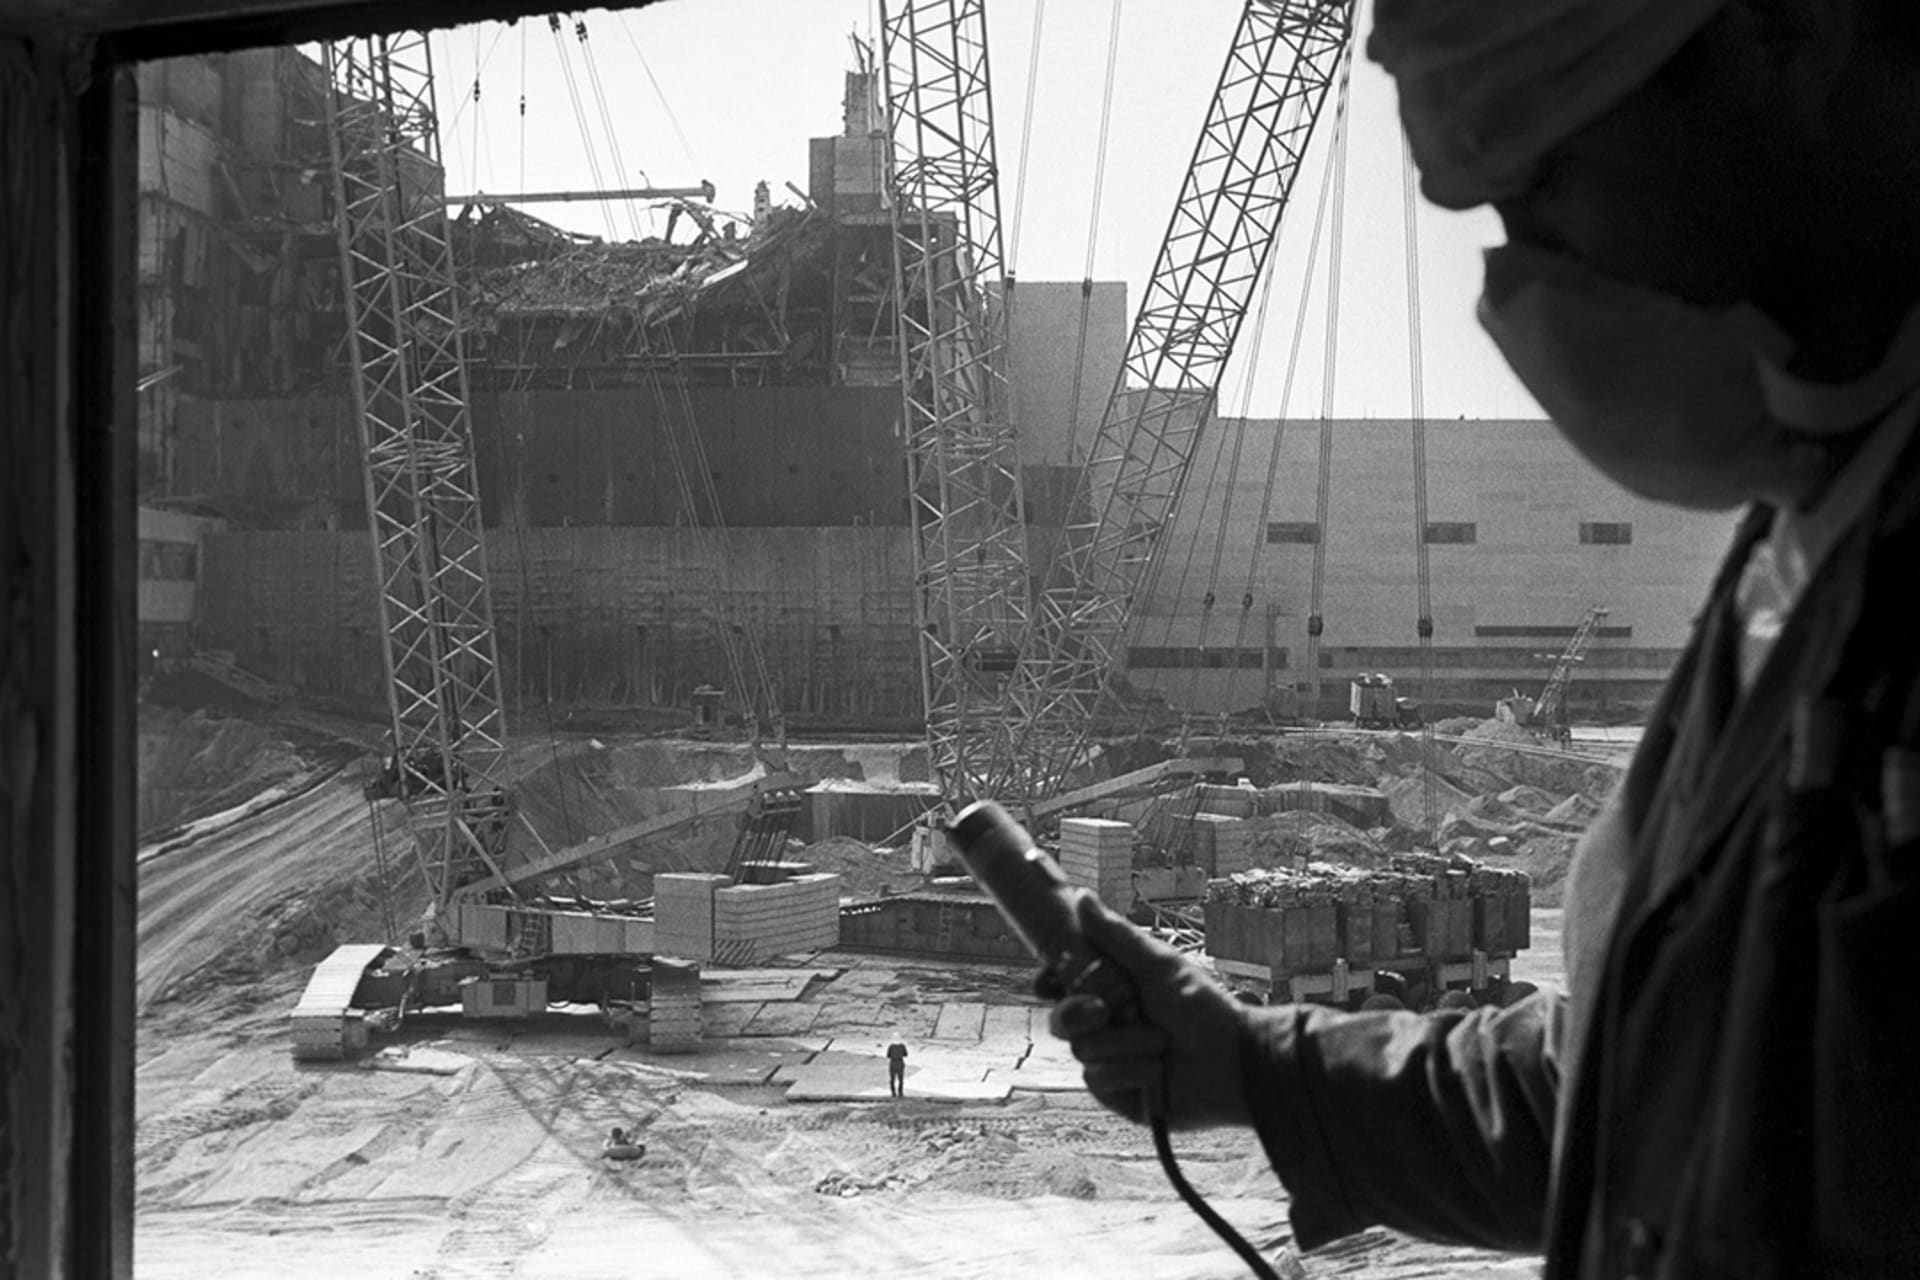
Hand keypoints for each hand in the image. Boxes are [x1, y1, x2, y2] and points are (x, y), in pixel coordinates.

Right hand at [1047, 893, 1253, 1130]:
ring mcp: (1112, 1061)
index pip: (1062, 986)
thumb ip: (1114, 936)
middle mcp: (1108, 1026)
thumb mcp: (1157, 966)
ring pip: (1082, 1050)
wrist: (1235, 1061)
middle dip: (1079, 1013)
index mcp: (1113, 992)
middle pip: (1062, 1019)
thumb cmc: (1204, 1008)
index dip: (1050, 983)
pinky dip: (1129, 1071)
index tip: (1050, 980)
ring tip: (1161, 1043)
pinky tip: (1157, 1071)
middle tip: (1104, 1010)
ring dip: (1124, 1044)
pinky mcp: (1119, 1094)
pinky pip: (1098, 1080)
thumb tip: (1081, 896)